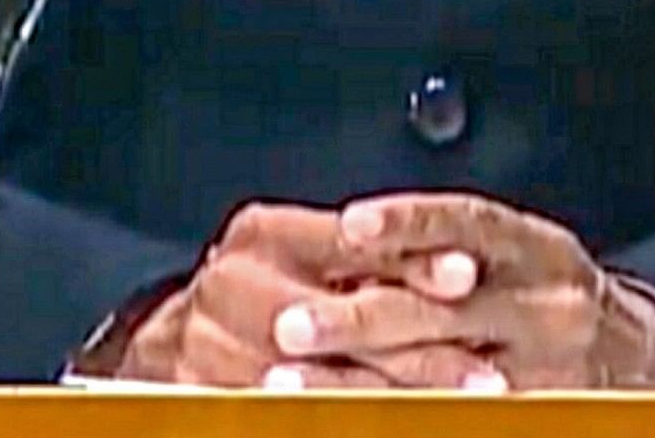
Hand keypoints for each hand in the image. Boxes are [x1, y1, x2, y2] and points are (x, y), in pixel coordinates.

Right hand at [110, 201, 501, 389]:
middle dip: (416, 350)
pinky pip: (287, 414)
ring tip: (461, 409)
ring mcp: (212, 348)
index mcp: (263, 236)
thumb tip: (465, 268)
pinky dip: (347, 419)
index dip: (410, 261)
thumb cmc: (260, 288)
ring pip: (321, 382)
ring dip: (395, 400)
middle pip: (338, 323)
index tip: (466, 276)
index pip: (348, 244)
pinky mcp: (205, 397)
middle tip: (484, 372)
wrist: (170, 342)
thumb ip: (368, 256)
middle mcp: (232, 286)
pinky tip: (396, 423)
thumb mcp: (303, 253)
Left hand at [270, 192, 654, 391]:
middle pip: (444, 312)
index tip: (348, 228)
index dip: (409, 221)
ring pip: (440, 379)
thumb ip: (447, 246)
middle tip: (288, 323)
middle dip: (358, 319)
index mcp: (540, 251)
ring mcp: (544, 374)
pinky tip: (346, 415)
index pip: (471, 223)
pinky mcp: (538, 416)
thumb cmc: (551, 296)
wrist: (643, 362)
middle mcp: (548, 309)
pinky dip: (395, 414)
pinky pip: (459, 417)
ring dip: (355, 384)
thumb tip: (344, 241)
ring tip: (289, 383)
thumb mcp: (521, 255)